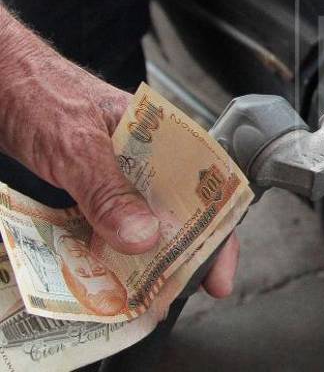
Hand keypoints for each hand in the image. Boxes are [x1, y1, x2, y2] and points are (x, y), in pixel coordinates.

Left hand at [0, 29, 237, 295]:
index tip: (218, 271)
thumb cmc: (40, 93)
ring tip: (143, 295)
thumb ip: (109, 190)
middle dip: (183, 254)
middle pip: (178, 211)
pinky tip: (104, 273)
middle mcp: (146, 158)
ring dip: (143, 257)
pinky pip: (106, 223)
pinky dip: (107, 250)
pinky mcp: (89, 186)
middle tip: (178, 294)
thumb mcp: (76, 144)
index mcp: (163, 137)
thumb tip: (144, 237)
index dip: (218, 229)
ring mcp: (117, 173)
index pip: (207, 186)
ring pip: (142, 221)